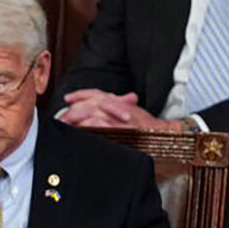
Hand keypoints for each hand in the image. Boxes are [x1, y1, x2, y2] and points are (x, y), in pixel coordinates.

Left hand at [61, 89, 181, 131]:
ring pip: (95, 111)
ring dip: (78, 116)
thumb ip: (115, 107)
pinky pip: (103, 124)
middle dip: (75, 108)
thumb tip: (97, 108)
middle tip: (62, 116)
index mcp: (120, 102)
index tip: (67, 98)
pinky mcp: (122, 130)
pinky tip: (82, 128)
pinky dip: (91, 125)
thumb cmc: (147, 126)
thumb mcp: (131, 113)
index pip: (98, 93)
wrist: (166, 135)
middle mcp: (120, 107)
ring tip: (66, 123)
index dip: (81, 94)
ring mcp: (121, 118)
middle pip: (93, 101)